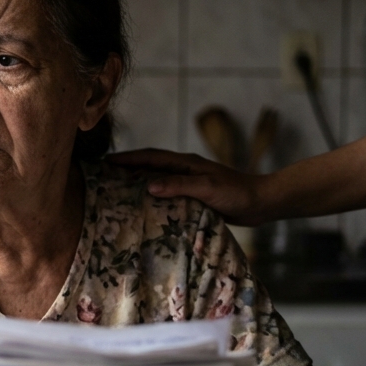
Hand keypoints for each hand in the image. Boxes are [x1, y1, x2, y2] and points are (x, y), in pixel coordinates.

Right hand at [106, 148, 267, 225]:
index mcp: (186, 163)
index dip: (128, 158)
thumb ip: (179, 185)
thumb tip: (148, 184)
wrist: (262, 202)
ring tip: (117, 192)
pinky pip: (167, 194)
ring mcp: (190, 182)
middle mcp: (185, 170)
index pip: (150, 157)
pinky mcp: (194, 196)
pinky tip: (145, 208)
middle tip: (103, 176)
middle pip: (150, 165)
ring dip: (138, 182)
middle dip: (127, 168)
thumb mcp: (207, 188)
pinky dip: (153, 197)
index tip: (105, 161)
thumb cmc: (237, 193)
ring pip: (157, 180)